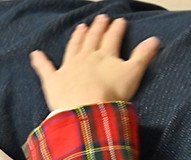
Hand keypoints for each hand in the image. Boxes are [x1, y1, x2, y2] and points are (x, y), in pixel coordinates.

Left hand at [30, 15, 159, 111]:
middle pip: (92, 39)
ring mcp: (68, 67)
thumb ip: (143, 56)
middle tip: (100, 18)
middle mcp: (86, 57)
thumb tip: (155, 39)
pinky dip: (40, 62)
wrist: (86, 109)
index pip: (112, 38)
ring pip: (72, 48)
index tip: (120, 20)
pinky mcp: (54, 81)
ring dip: (77, 37)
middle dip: (97, 28)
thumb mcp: (133, 74)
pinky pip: (45, 69)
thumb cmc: (111, 94)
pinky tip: (35, 54)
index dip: (117, 29)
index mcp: (105, 56)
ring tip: (80, 28)